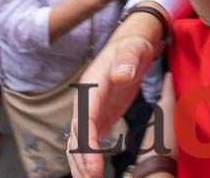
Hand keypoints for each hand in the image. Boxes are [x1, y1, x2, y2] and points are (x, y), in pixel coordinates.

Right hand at [68, 13, 163, 177]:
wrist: (131, 44)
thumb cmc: (133, 46)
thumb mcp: (133, 49)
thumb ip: (127, 61)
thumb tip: (122, 75)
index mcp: (91, 87)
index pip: (84, 119)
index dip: (87, 144)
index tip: (94, 166)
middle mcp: (86, 101)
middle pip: (76, 135)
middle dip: (82, 160)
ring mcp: (91, 110)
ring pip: (78, 141)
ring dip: (80, 162)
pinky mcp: (99, 117)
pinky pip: (89, 141)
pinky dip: (87, 158)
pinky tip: (91, 173)